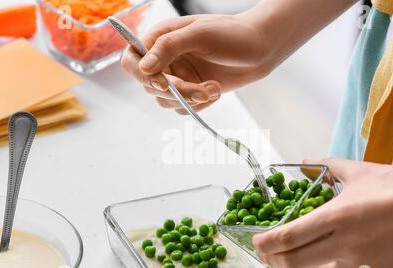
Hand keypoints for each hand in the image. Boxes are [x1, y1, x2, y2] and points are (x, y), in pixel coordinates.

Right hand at [121, 14, 269, 113]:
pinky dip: (198, 105)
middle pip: (150, 86)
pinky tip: (214, 90)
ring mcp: (178, 76)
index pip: (132, 60)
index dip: (143, 76)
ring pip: (165, 101)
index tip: (165, 84)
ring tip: (213, 89)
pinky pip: (182, 108)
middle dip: (178, 92)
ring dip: (189, 100)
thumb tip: (144, 66)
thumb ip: (168, 47)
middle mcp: (165, 59)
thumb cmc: (233, 34)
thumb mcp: (200, 35)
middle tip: (201, 90)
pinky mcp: (191, 90)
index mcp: (161, 38)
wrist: (260, 50)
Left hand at [253, 158, 392, 267]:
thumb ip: (325, 166)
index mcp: (337, 216)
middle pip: (295, 262)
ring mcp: (361, 265)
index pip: (288, 237)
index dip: (266, 243)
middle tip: (266, 255)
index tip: (256, 242)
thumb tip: (302, 162)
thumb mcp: (357, 171)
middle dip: (273, 260)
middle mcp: (345, 245)